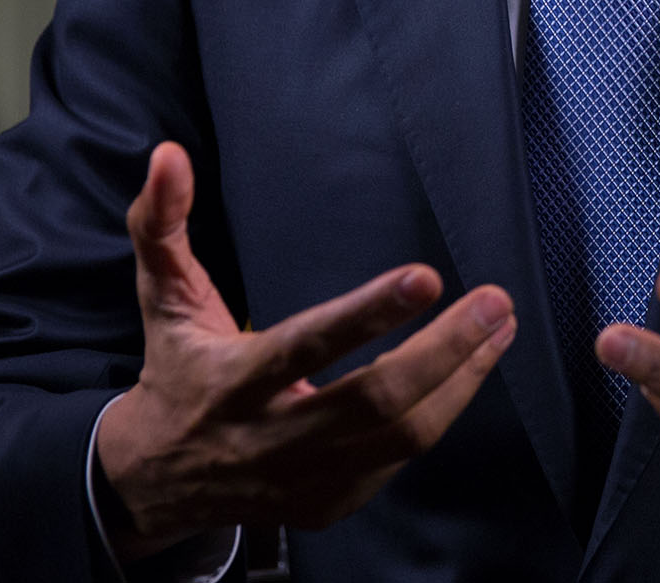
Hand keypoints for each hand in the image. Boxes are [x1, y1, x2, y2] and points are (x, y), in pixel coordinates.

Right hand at [93, 142, 515, 558]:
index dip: (369, 314)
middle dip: (444, 350)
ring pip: (401, 437)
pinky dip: (441, 412)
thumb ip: (160, 223)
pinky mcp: (329, 503)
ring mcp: (304, 479)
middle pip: (374, 400)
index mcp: (233, 382)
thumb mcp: (162, 297)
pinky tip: (468, 371)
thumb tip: (167, 156)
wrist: (159, 480)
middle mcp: (271, 438)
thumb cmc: (177, 370)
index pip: (308, 346)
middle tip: (495, 302)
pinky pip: (399, 460)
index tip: (427, 277)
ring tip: (499, 329)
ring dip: (461, 380)